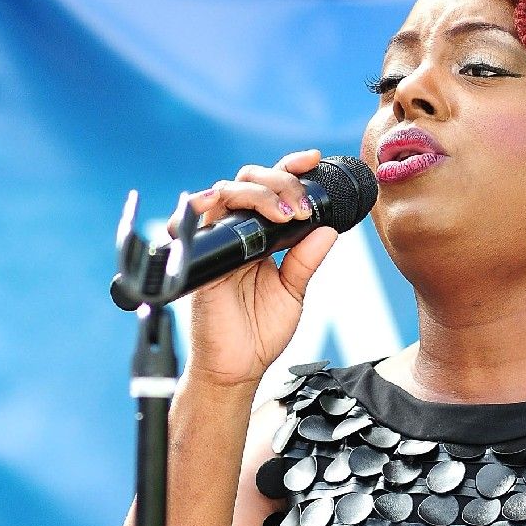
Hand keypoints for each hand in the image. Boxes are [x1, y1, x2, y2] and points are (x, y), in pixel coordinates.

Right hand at [169, 147, 339, 388]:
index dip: (290, 169)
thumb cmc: (260, 332)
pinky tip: (225, 203)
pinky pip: (196, 219)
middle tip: (301, 205)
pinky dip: (208, 204)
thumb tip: (328, 229)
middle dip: (279, 180)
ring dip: (259, 193)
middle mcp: (237, 233)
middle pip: (250, 181)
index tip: (313, 159)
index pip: (272, 190)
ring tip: (286, 213)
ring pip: (227, 191)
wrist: (237, 367)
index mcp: (260, 237)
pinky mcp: (200, 256)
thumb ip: (306, 259)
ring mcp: (217, 241)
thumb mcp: (293, 291)